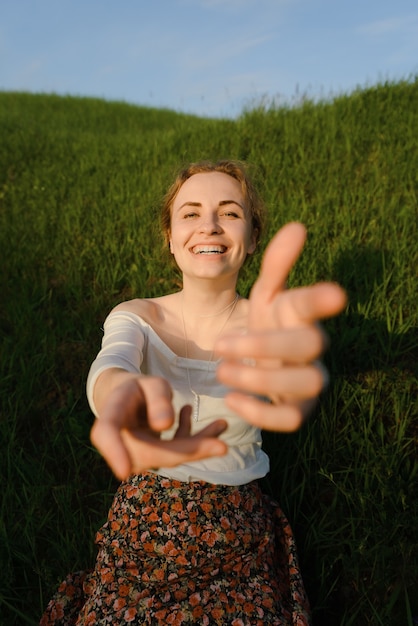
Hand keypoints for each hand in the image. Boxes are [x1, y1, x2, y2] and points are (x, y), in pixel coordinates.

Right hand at [90, 375, 226, 479]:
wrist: (129, 399)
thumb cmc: (138, 387)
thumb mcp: (149, 383)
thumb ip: (157, 397)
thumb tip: (164, 426)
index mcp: (111, 415)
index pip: (106, 434)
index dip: (114, 452)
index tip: (124, 471)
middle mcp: (120, 441)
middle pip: (152, 452)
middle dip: (188, 451)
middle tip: (222, 447)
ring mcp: (137, 454)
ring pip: (169, 456)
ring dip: (199, 445)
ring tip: (223, 425)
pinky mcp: (154, 458)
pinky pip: (176, 453)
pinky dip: (196, 441)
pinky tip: (214, 424)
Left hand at [215, 222, 346, 430]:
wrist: (263, 366)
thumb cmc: (267, 326)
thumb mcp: (266, 296)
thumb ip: (277, 265)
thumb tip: (298, 227)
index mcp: (300, 316)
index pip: (312, 304)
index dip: (320, 298)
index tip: (336, 293)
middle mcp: (312, 348)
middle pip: (310, 345)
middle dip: (263, 345)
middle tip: (218, 344)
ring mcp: (309, 381)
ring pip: (305, 384)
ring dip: (260, 379)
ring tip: (221, 370)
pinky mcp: (298, 411)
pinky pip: (291, 420)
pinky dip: (260, 413)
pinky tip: (231, 399)